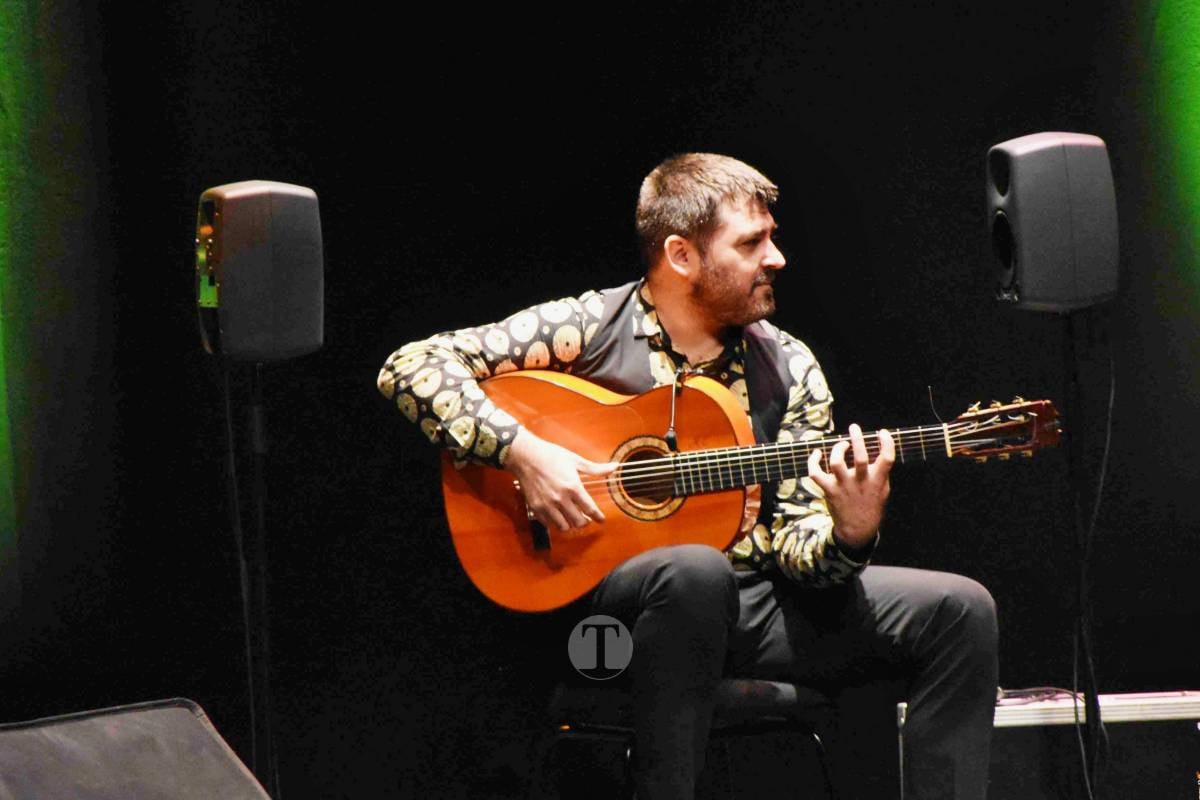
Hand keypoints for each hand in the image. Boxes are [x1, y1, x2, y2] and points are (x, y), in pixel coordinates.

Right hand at [505, 429, 615, 531]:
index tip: (601, 520)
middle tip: (587, 518)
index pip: (590, 509)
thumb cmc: (550, 455)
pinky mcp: (536, 508)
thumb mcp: (575, 460)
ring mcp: (547, 505)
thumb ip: (596, 468)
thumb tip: (615, 467)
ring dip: (570, 524)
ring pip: (564, 526)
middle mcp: (561, 498)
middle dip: (586, 521)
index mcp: (573, 487)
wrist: (525, 456)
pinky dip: (555, 523)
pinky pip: (549, 524)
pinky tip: (558, 516)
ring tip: (572, 518)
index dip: (598, 517)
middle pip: (579, 521)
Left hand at [807, 424, 894, 550]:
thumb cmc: (871, 505)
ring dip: (837, 449)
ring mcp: (844, 486)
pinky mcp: (829, 490)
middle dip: (857, 439)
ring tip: (841, 445)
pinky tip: (816, 453)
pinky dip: (813, 462)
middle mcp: (861, 482)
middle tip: (854, 427)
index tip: (882, 432)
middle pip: (860, 457)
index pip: (887, 458)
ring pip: (836, 463)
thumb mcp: (883, 490)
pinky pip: (815, 474)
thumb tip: (878, 450)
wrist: (857, 529)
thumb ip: (881, 472)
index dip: (887, 443)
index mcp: (877, 480)